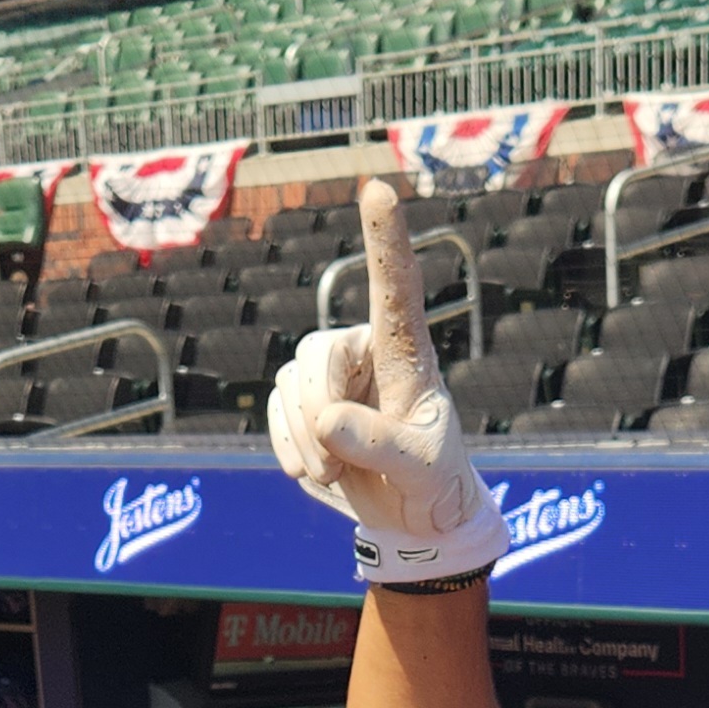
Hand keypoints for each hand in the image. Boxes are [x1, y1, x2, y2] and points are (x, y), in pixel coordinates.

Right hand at [266, 177, 507, 585]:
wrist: (413, 517)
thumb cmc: (433, 480)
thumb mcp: (420, 468)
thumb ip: (379, 444)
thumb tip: (328, 420)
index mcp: (407, 353)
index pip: (395, 287)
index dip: (385, 240)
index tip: (378, 189)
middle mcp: (365, 351)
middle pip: (317, 354)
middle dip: (319, 413)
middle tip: (339, 466)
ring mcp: (331, 377)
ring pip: (291, 384)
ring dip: (305, 441)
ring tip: (336, 475)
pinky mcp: (303, 404)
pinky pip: (275, 412)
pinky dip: (289, 448)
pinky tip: (318, 472)